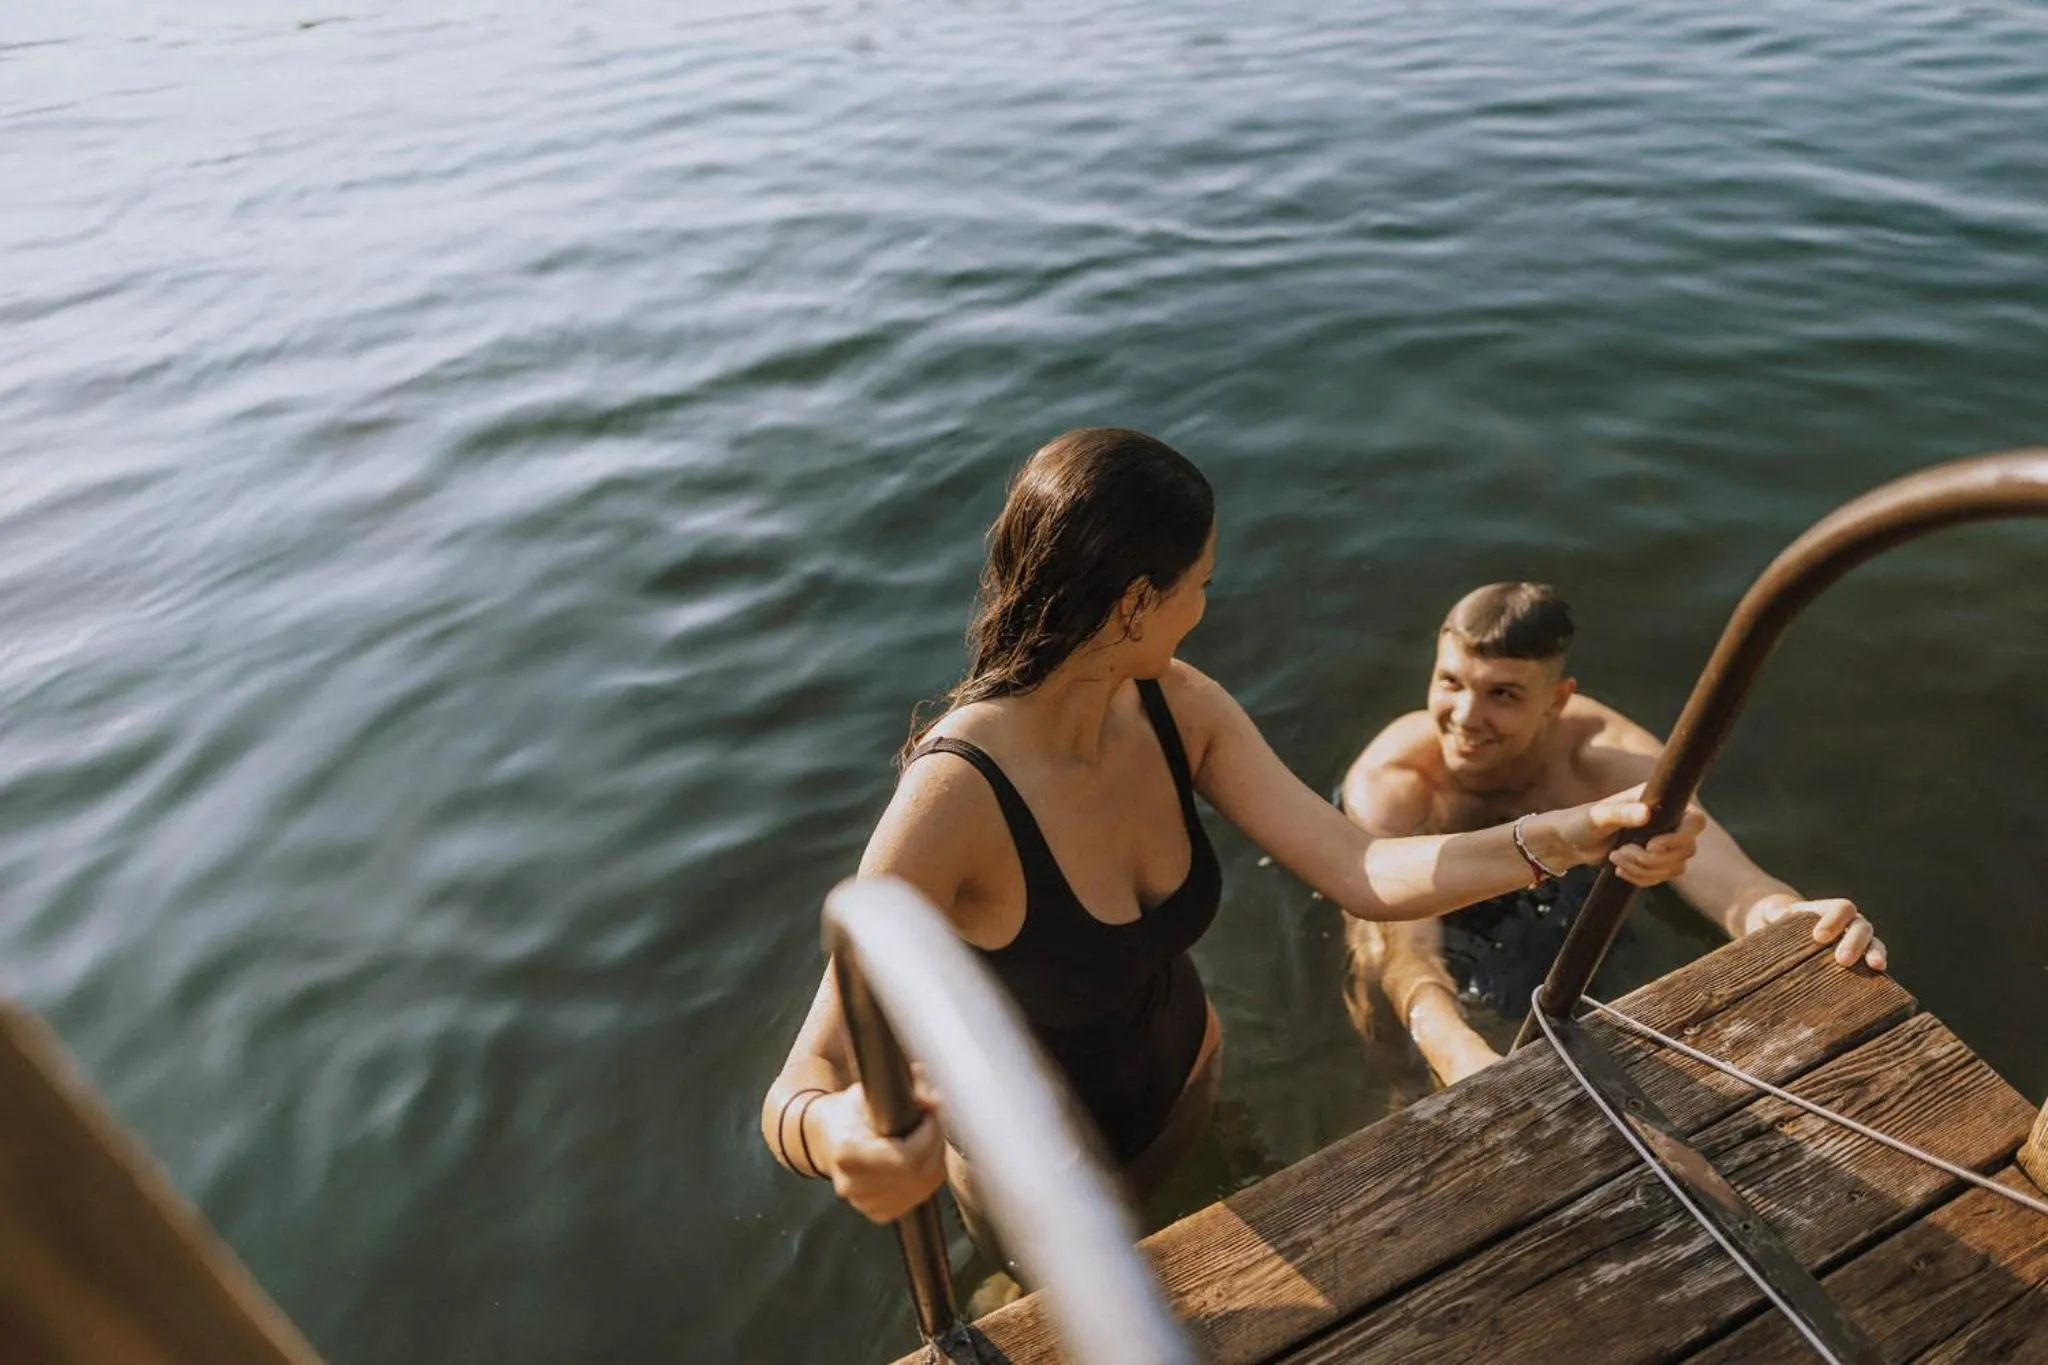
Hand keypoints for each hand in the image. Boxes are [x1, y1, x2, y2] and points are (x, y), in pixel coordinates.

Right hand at [809, 1080, 946, 1223]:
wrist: (827, 1138)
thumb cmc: (851, 1111)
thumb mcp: (871, 1089)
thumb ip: (906, 1085)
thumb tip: (932, 1100)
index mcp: (847, 1153)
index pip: (906, 1157)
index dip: (928, 1134)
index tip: (929, 1112)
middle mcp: (853, 1185)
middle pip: (919, 1171)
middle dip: (935, 1141)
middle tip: (931, 1120)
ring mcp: (865, 1204)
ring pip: (924, 1184)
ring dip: (934, 1157)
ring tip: (924, 1136)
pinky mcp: (879, 1214)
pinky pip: (920, 1195)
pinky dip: (927, 1175)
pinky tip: (918, 1157)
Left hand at [1536, 785, 1705, 885]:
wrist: (1570, 841)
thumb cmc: (1581, 821)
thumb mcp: (1598, 817)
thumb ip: (1621, 813)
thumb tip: (1646, 813)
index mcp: (1659, 802)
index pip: (1695, 821)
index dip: (1679, 838)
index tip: (1651, 846)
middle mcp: (1668, 820)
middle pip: (1687, 850)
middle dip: (1652, 859)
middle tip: (1620, 853)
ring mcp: (1664, 841)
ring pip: (1676, 866)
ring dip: (1645, 869)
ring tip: (1616, 858)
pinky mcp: (1656, 859)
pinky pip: (1664, 876)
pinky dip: (1642, 878)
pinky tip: (1620, 871)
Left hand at [1748, 896, 1887, 971]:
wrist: (1785, 933)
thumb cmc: (1780, 921)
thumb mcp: (1774, 913)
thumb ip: (1776, 911)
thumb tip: (1779, 916)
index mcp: (1830, 909)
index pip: (1842, 908)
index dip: (1834, 920)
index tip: (1818, 937)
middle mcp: (1850, 923)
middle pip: (1861, 927)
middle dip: (1854, 942)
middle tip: (1842, 960)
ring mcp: (1858, 941)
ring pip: (1874, 942)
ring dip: (1875, 953)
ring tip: (1875, 966)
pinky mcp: (1861, 960)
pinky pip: (1874, 961)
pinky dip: (1876, 968)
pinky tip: (1879, 980)